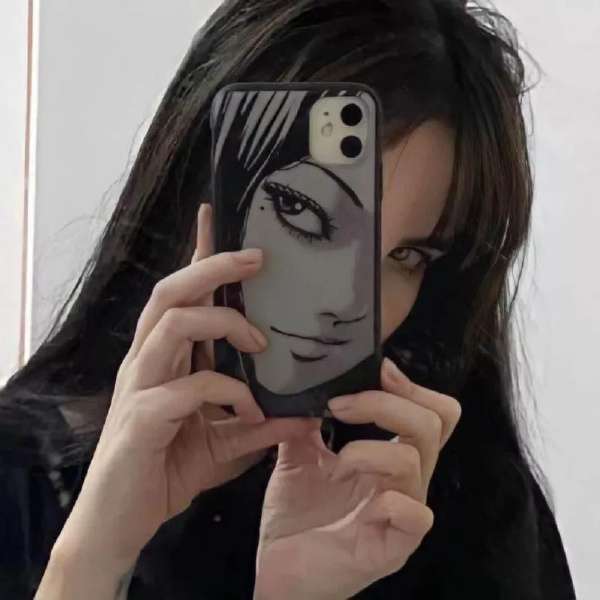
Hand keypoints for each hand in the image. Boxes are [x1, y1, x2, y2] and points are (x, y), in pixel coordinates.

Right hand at [50, 203, 315, 579]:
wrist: (119, 523)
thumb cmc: (165, 472)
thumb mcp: (224, 444)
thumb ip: (259, 424)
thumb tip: (307, 413)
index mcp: (164, 358)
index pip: (182, 295)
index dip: (199, 255)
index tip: (216, 218)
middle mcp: (147, 361)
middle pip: (171, 292)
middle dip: (212, 267)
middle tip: (257, 259)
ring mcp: (139, 385)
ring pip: (172, 322)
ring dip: (223, 323)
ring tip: (260, 343)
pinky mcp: (140, 416)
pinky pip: (189, 386)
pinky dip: (228, 391)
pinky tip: (250, 409)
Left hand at [254, 357, 461, 599]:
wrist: (277, 572)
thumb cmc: (296, 516)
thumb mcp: (297, 457)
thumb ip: (306, 422)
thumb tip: (308, 385)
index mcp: (389, 459)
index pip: (432, 414)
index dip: (412, 386)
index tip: (377, 370)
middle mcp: (405, 483)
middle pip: (433, 425)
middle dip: (386, 403)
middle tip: (342, 405)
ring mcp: (404, 516)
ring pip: (415, 461)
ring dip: (366, 451)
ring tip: (335, 463)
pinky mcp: (394, 549)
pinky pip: (414, 515)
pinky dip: (383, 497)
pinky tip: (348, 494)